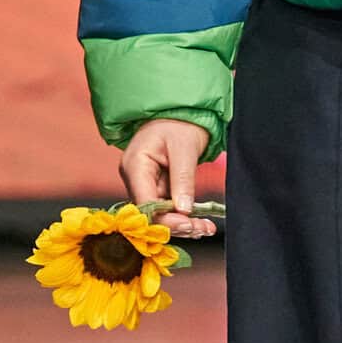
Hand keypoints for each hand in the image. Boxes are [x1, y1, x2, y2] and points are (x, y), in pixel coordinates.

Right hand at [118, 116, 217, 238]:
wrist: (180, 112)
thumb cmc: (180, 123)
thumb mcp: (185, 148)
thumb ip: (183, 179)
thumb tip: (183, 209)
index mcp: (135, 165)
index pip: (144, 202)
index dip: (164, 218)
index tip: (188, 225)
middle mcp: (135, 178)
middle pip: (151, 213)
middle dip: (176, 224)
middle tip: (202, 230)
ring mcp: (145, 184)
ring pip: (160, 214)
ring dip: (183, 223)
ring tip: (206, 228)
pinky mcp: (157, 187)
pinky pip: (168, 207)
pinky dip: (184, 215)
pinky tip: (201, 223)